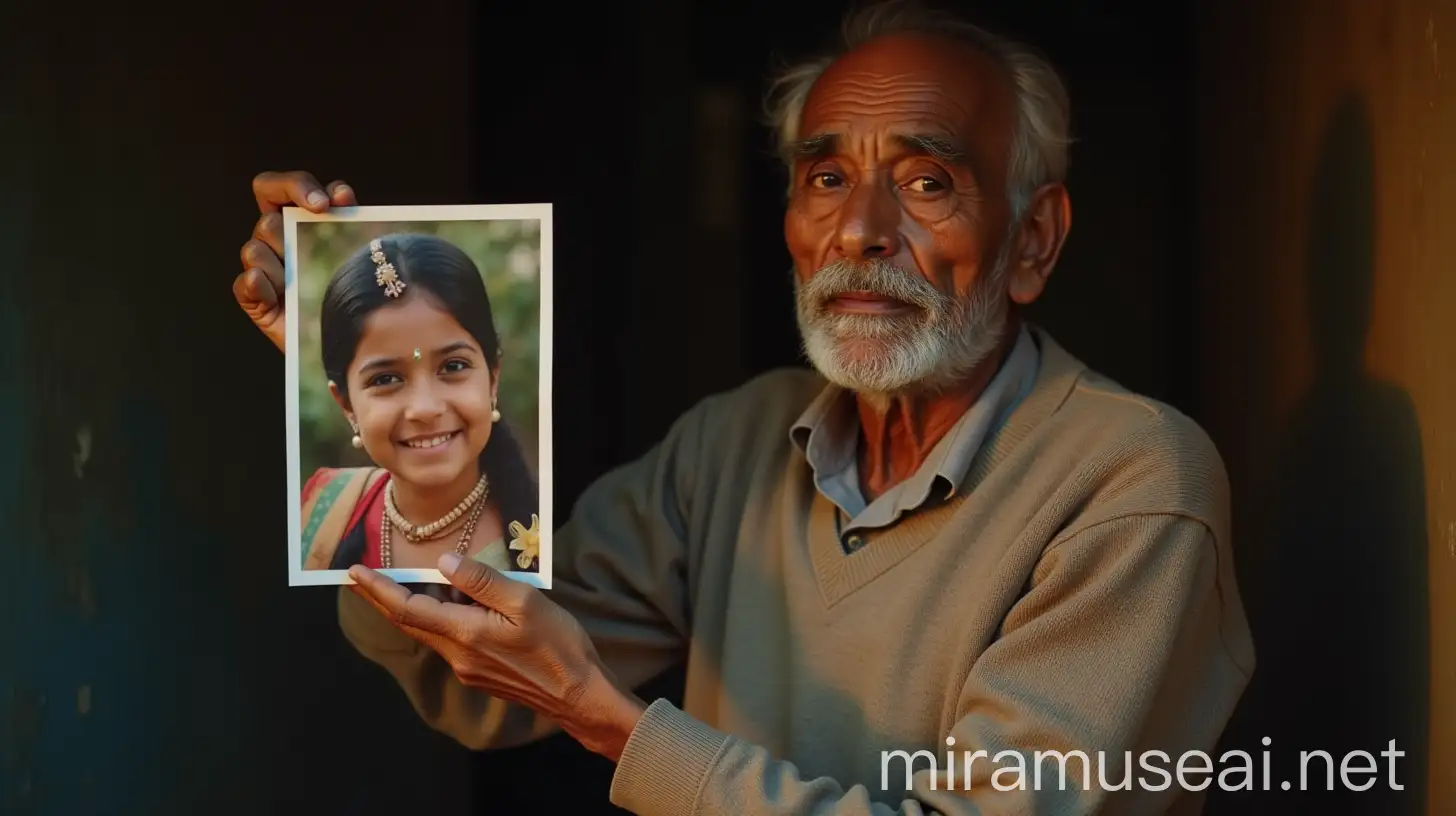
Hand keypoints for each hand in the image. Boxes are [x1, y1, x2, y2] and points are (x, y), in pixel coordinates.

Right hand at [233, 171, 357, 351]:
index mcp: (290, 219)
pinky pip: (245, 283)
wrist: (347, 334)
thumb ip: (346, 215)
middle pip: (267, 221)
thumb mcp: (351, 246)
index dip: (294, 187)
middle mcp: (272, 240)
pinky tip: (278, 296)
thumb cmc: (348, 286)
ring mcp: (260, 268)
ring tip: (298, 285)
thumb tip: (340, 192)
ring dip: (279, 267)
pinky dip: (260, 286)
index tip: (323, 205)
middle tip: (311, 255)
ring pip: (253, 250)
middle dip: (291, 237)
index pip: (273, 187)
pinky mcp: (253, 297)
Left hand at [347, 554, 646, 761]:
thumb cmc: (558, 645)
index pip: (408, 608)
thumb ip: (482, 582)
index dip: (379, 590)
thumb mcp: (525, 602)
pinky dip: (439, 619)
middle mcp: (457, 655)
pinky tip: (452, 606)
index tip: (354, 573)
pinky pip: (449, 641)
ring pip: (430, 632)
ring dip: (412, 608)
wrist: (578, 695)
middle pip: (410, 622)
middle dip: (382, 598)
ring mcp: (467, 669)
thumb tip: (444, 563)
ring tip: (404, 583)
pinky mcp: (480, 674)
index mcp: (465, 633)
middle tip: (360, 577)